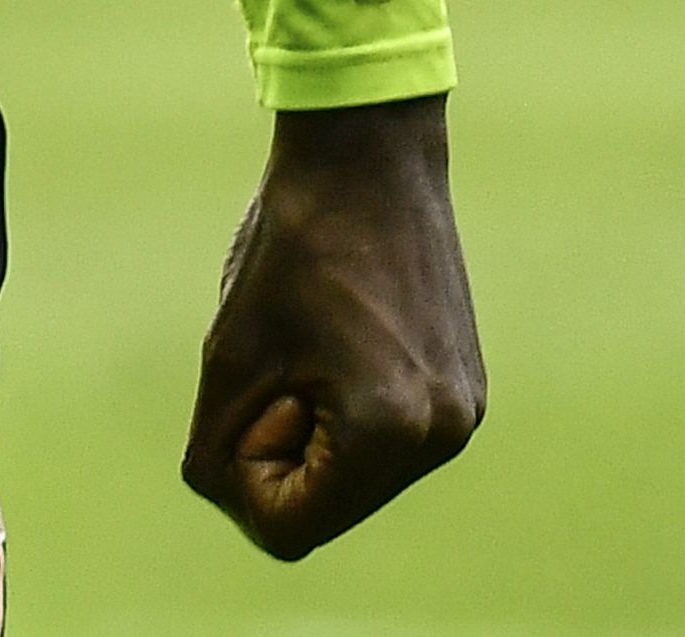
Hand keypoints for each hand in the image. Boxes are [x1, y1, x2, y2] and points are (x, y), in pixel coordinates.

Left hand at [182, 95, 482, 560]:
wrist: (368, 154)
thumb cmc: (291, 245)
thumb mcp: (232, 356)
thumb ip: (219, 451)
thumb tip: (234, 499)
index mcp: (389, 430)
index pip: (289, 530)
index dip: (245, 476)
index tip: (255, 391)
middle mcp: (443, 433)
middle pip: (328, 508)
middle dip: (283, 451)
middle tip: (284, 359)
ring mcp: (464, 413)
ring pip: (357, 477)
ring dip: (316, 430)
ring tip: (316, 343)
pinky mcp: (465, 389)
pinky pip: (388, 439)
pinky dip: (349, 408)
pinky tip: (344, 336)